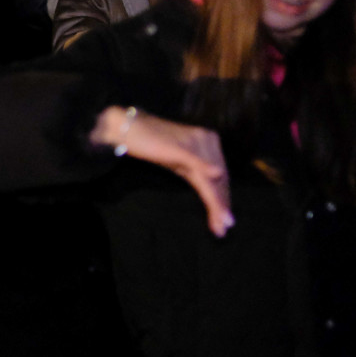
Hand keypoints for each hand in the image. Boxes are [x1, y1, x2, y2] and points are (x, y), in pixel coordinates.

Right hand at [91, 106, 233, 237]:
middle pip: (219, 179)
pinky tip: (216, 180)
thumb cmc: (153, 144)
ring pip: (209, 178)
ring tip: (219, 223)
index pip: (222, 175)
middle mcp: (206, 140)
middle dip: (222, 205)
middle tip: (224, 229)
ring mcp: (193, 142)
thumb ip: (196, 171)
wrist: (129, 127)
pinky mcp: (180, 147)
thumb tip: (212, 193)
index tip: (225, 220)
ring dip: (216, 202)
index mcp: (209, 141)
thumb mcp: (179, 160)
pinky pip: (195, 164)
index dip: (224, 198)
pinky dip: (206, 174)